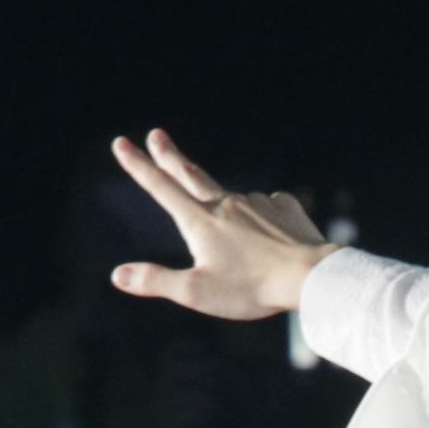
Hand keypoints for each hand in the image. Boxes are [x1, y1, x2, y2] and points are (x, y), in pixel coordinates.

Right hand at [105, 131, 334, 322]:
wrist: (310, 277)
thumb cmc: (252, 288)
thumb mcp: (197, 292)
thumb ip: (157, 282)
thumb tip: (118, 275)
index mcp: (200, 220)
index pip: (161, 187)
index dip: (139, 165)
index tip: (121, 143)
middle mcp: (226, 203)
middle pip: (191, 174)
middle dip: (170, 154)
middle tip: (157, 135)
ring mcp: (257, 202)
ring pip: (232, 199)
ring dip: (226, 207)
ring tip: (240, 244)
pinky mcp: (284, 208)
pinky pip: (268, 208)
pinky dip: (263, 218)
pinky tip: (271, 233)